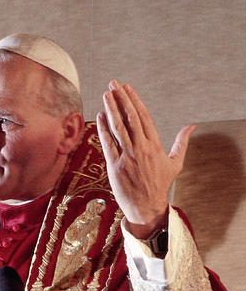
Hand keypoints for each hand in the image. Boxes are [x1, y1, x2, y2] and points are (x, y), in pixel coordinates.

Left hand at [96, 80, 194, 239]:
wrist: (146, 206)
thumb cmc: (160, 185)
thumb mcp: (175, 163)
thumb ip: (182, 143)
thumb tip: (191, 126)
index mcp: (154, 145)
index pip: (143, 117)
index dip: (134, 101)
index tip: (127, 88)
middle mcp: (141, 148)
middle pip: (130, 118)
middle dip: (121, 99)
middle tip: (113, 84)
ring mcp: (127, 157)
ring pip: (118, 128)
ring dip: (111, 109)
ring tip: (106, 95)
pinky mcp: (115, 166)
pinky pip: (108, 144)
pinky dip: (103, 129)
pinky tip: (100, 116)